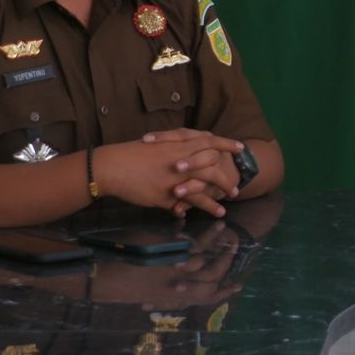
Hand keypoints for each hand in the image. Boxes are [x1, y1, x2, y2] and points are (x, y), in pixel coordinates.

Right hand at [95, 133, 242, 217]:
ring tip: (230, 201)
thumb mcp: (157, 143)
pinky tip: (214, 212)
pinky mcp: (168, 194)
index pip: (211, 141)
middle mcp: (182, 160)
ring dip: (219, 194)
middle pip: (213, 166)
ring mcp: (176, 178)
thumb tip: (186, 149)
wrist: (113, 166)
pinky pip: (190, 201)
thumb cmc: (131, 153)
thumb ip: (175, 147)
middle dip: (226, 176)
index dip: (227, 145)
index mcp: (180, 145)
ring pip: (205, 186)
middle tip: (235, 186)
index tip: (241, 148)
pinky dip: (204, 207)